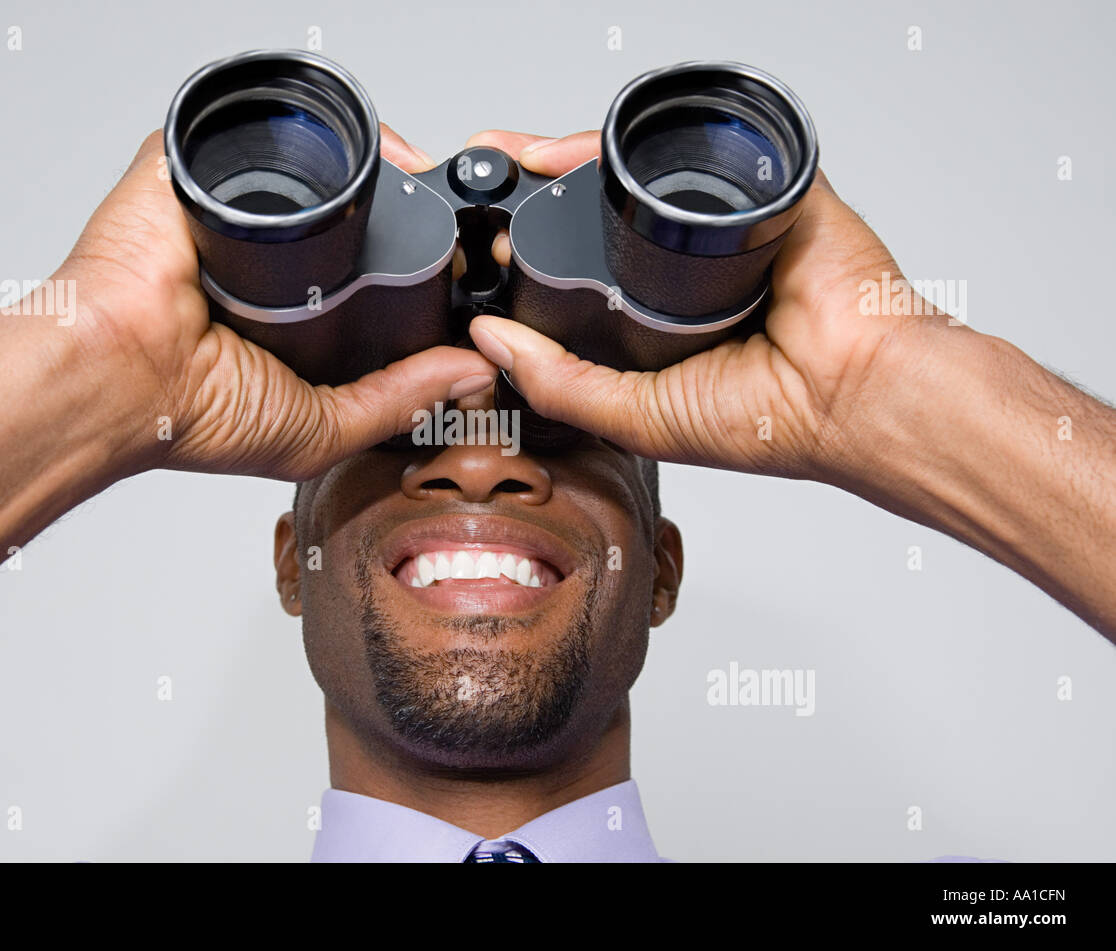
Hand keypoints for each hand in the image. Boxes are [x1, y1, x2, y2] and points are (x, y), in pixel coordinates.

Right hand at [51, 125, 493, 480]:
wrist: (118, 376)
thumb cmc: (191, 415)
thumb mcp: (322, 425)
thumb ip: (398, 398)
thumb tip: (472, 374)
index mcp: (290, 315)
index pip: (366, 274)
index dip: (416, 267)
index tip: (459, 269)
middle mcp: (264, 260)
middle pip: (350, 215)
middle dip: (402, 211)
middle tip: (445, 221)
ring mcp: (230, 210)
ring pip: (314, 166)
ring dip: (365, 169)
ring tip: (408, 186)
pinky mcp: (191, 169)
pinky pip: (252, 131)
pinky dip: (299, 136)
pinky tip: (348, 158)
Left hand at [463, 129, 918, 482]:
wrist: (855, 392)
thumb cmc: (775, 421)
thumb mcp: (638, 416)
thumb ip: (561, 383)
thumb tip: (489, 343)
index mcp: (658, 323)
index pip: (580, 275)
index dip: (526, 259)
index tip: (480, 250)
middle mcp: (685, 269)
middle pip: (598, 213)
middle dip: (536, 195)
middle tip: (486, 188)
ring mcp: (720, 224)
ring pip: (634, 174)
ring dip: (569, 161)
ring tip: (513, 163)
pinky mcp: (758, 186)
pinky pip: (686, 148)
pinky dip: (628, 145)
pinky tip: (576, 154)